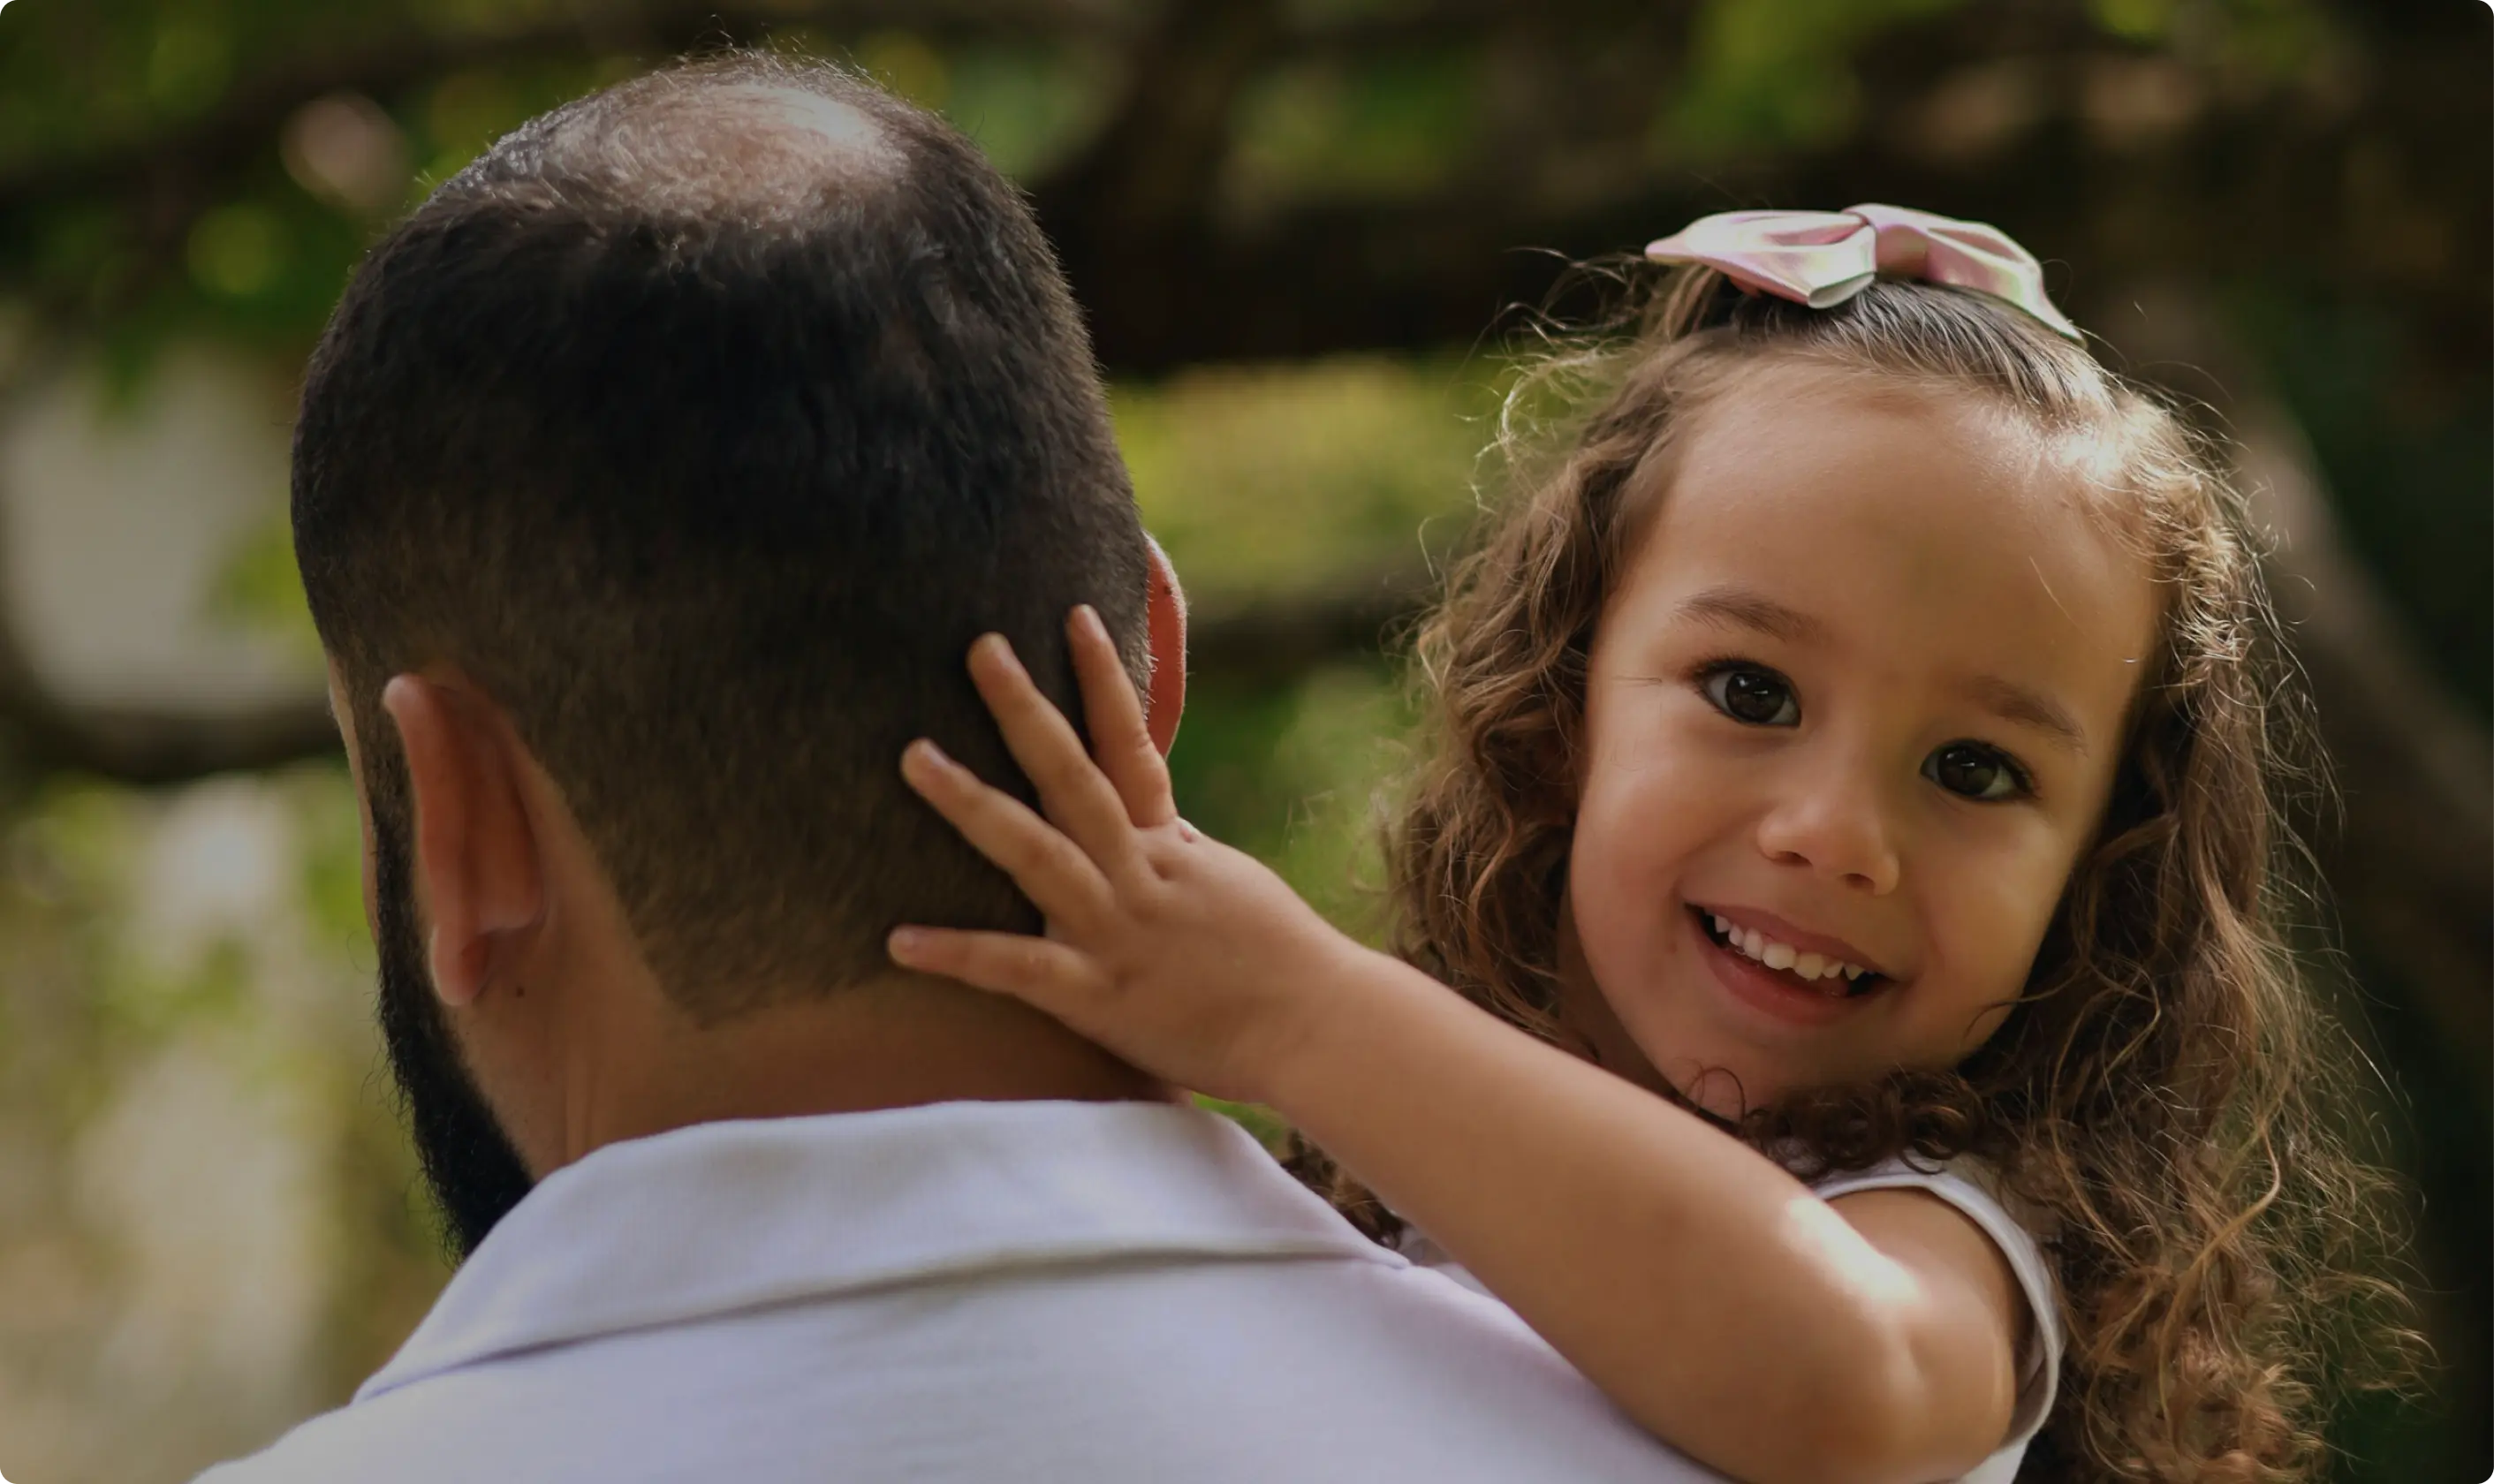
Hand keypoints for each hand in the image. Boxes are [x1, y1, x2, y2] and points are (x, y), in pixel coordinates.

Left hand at [888, 606, 1372, 1103]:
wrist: (1321, 1029)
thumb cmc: (1282, 963)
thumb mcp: (1231, 888)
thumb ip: (1180, 853)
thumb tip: (1158, 822)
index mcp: (1169, 847)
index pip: (1132, 747)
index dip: (1103, 681)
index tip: (1075, 616)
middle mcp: (1139, 873)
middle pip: (1072, 777)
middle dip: (1024, 710)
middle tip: (980, 646)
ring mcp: (1117, 930)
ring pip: (1036, 853)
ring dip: (972, 803)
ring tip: (914, 757)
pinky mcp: (1099, 995)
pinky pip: (1018, 969)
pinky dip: (960, 954)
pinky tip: (899, 940)